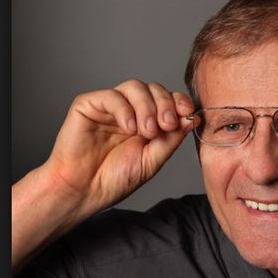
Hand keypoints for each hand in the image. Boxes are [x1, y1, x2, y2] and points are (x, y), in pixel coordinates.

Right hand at [43, 80, 194, 216]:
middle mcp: (129, 111)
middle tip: (166, 126)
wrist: (84, 191)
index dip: (179, 101)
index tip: (187, 112)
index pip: (166, 99)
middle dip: (165, 104)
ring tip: (147, 131)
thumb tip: (192, 118)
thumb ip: (171, 138)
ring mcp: (109, 107)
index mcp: (146, 122)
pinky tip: (128, 129)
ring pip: (134, 87)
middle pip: (153, 89)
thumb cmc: (114, 179)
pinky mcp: (88, 105)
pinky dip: (125, 110)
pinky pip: (112, 96)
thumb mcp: (152, 160)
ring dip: (147, 106)